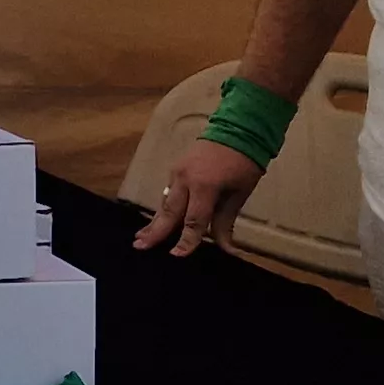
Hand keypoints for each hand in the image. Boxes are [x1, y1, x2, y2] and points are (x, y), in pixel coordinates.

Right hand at [132, 139, 263, 255]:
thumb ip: (226, 221)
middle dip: (155, 231)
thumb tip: (225, 248)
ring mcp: (178, 172)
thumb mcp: (239, 194)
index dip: (186, 240)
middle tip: (140, 247)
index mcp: (205, 186)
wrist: (238, 128)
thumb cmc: (243, 162)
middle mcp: (186, 179)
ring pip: (165, 202)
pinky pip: (168, 193)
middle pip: (170, 212)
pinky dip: (163, 208)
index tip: (177, 256)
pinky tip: (158, 220)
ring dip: (155, 221)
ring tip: (142, 237)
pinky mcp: (176, 169)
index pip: (193, 220)